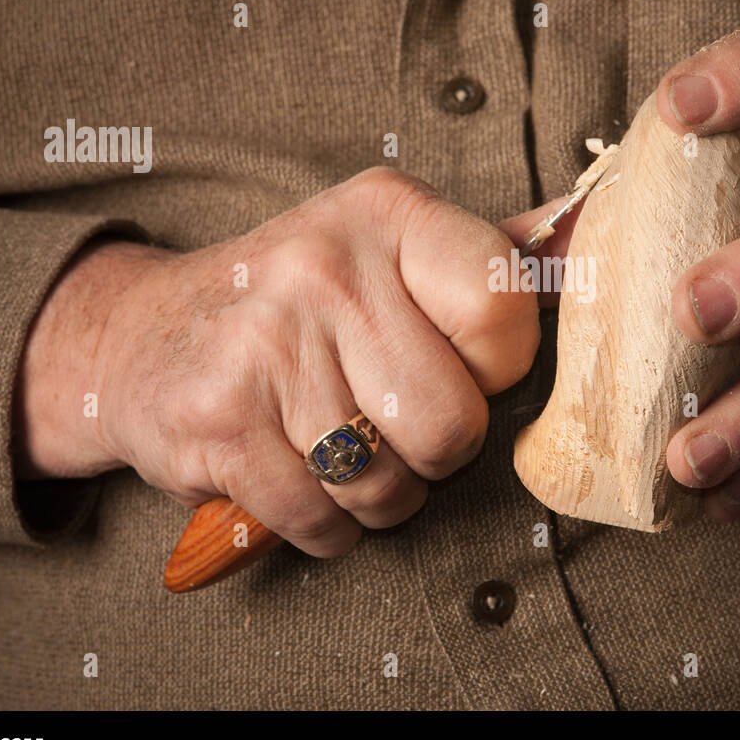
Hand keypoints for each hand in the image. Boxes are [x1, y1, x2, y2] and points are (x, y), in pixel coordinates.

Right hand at [14, 168, 538, 555]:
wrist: (140, 336)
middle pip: (453, 424)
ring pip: (388, 486)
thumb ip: (486, 259)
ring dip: (376, 495)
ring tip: (340, 447)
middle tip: (392, 424)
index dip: (494, 368)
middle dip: (435, 452)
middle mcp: (325, 266)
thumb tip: (600, 236)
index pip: (503, 311)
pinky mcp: (218, 421)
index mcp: (389, 214)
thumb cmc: (295, 305)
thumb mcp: (385, 249)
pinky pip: (322, 522)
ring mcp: (265, 344)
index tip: (457, 365)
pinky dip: (323, 525)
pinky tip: (298, 476)